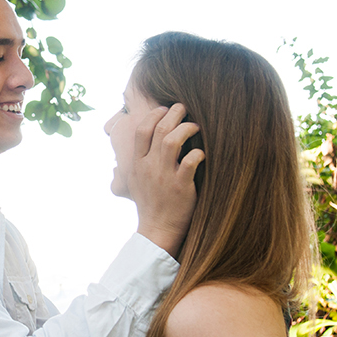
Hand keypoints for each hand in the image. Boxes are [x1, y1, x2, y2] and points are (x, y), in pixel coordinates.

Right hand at [128, 103, 203, 257]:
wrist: (157, 229)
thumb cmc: (149, 204)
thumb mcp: (133, 182)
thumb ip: (134, 163)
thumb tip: (133, 148)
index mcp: (137, 164)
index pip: (142, 131)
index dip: (154, 115)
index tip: (165, 109)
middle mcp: (148, 167)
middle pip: (160, 130)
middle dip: (174, 114)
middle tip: (184, 108)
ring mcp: (164, 176)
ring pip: (172, 140)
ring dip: (186, 128)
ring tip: (196, 126)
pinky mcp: (181, 186)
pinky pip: (190, 161)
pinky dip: (198, 153)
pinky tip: (202, 153)